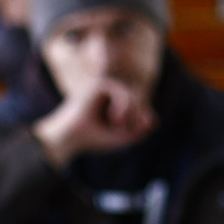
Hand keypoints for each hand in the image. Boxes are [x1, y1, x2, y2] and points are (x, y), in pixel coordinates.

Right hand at [33, 71, 154, 167]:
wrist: (69, 139)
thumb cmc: (92, 139)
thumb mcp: (121, 137)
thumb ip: (138, 130)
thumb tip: (154, 121)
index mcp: (115, 104)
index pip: (140, 105)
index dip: (144, 116)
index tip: (140, 130)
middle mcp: (111, 93)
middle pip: (137, 98)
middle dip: (140, 114)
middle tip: (134, 129)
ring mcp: (105, 87)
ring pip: (131, 94)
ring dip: (133, 111)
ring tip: (121, 125)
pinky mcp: (100, 84)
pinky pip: (122, 91)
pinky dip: (124, 105)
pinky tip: (115, 119)